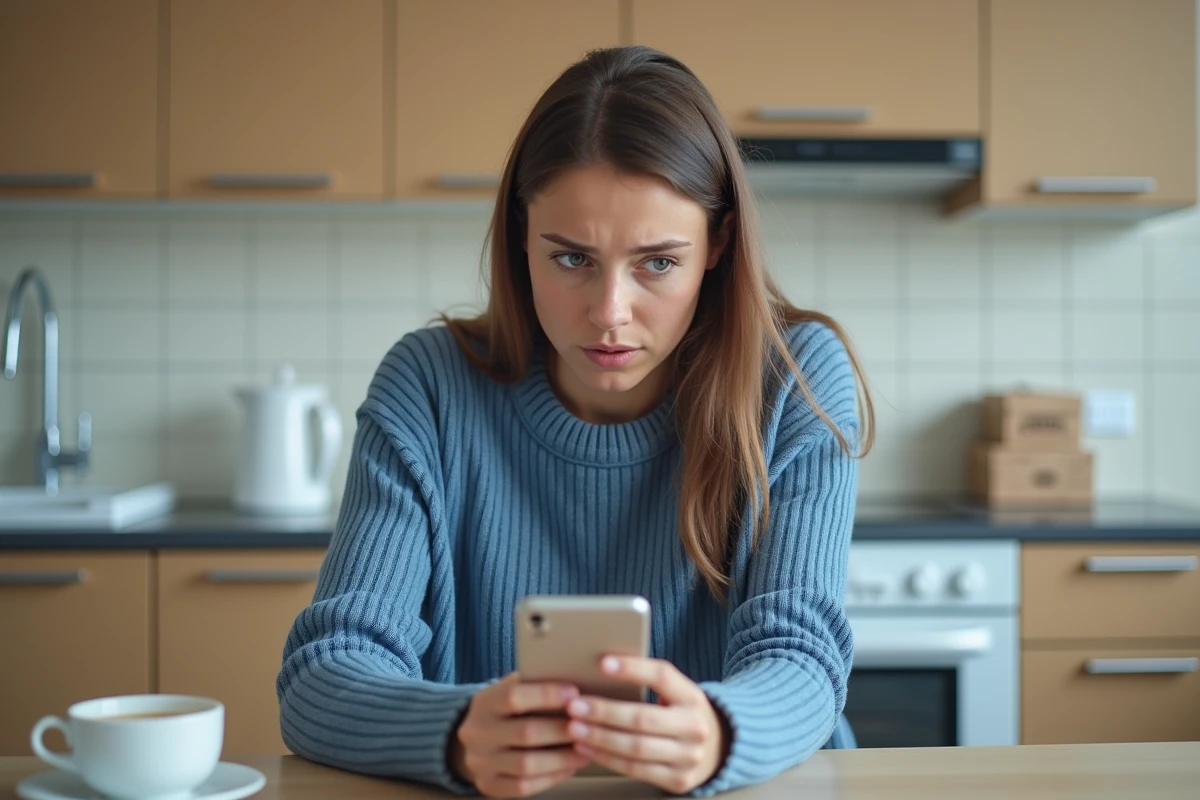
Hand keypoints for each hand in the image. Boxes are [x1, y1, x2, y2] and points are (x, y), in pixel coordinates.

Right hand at [453, 672, 590, 797]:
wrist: (476, 738)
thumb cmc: (506, 709)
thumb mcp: (509, 689)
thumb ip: (532, 683)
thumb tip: (572, 672)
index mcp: (483, 703)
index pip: (513, 697)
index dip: (546, 695)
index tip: (575, 693)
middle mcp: (476, 734)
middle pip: (525, 733)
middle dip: (561, 730)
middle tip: (589, 725)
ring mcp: (480, 763)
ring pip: (526, 765)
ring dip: (562, 758)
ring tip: (586, 749)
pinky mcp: (488, 785)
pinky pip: (524, 787)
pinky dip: (552, 777)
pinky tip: (570, 766)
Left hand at [565, 656, 727, 794]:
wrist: (718, 750)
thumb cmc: (681, 714)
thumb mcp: (676, 693)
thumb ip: (647, 682)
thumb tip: (601, 667)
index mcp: (693, 697)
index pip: (662, 676)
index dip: (632, 668)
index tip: (602, 663)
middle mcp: (694, 727)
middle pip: (642, 718)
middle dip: (604, 712)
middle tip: (575, 706)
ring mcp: (688, 757)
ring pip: (636, 748)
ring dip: (599, 738)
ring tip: (575, 728)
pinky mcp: (678, 780)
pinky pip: (635, 770)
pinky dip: (607, 759)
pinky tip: (588, 749)